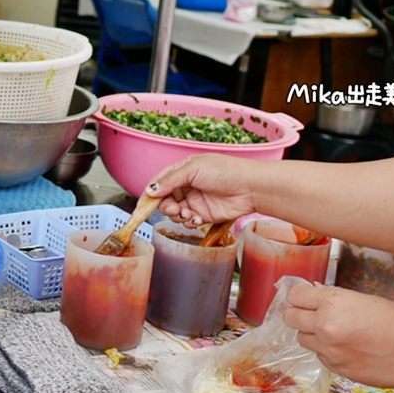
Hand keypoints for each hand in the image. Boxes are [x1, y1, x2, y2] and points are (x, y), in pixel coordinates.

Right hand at [145, 154, 259, 226]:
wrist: (251, 187)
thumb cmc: (225, 171)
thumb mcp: (193, 169)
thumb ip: (170, 180)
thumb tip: (150, 190)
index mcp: (182, 171)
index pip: (158, 183)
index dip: (149, 194)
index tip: (141, 206)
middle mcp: (186, 187)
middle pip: (164, 200)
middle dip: (164, 207)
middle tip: (172, 209)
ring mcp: (195, 201)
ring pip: (175, 213)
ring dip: (177, 216)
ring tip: (186, 214)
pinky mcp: (204, 215)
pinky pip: (188, 222)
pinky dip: (189, 223)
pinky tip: (197, 219)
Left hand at [284, 284, 393, 388]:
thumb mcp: (363, 299)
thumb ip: (333, 297)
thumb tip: (313, 293)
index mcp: (332, 302)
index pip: (294, 295)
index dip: (298, 296)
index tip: (302, 298)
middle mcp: (324, 325)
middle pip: (289, 317)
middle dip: (297, 314)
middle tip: (308, 314)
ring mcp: (328, 349)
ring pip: (302, 338)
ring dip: (312, 334)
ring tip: (332, 332)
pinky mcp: (335, 367)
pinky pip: (319, 355)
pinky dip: (326, 351)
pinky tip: (344, 347)